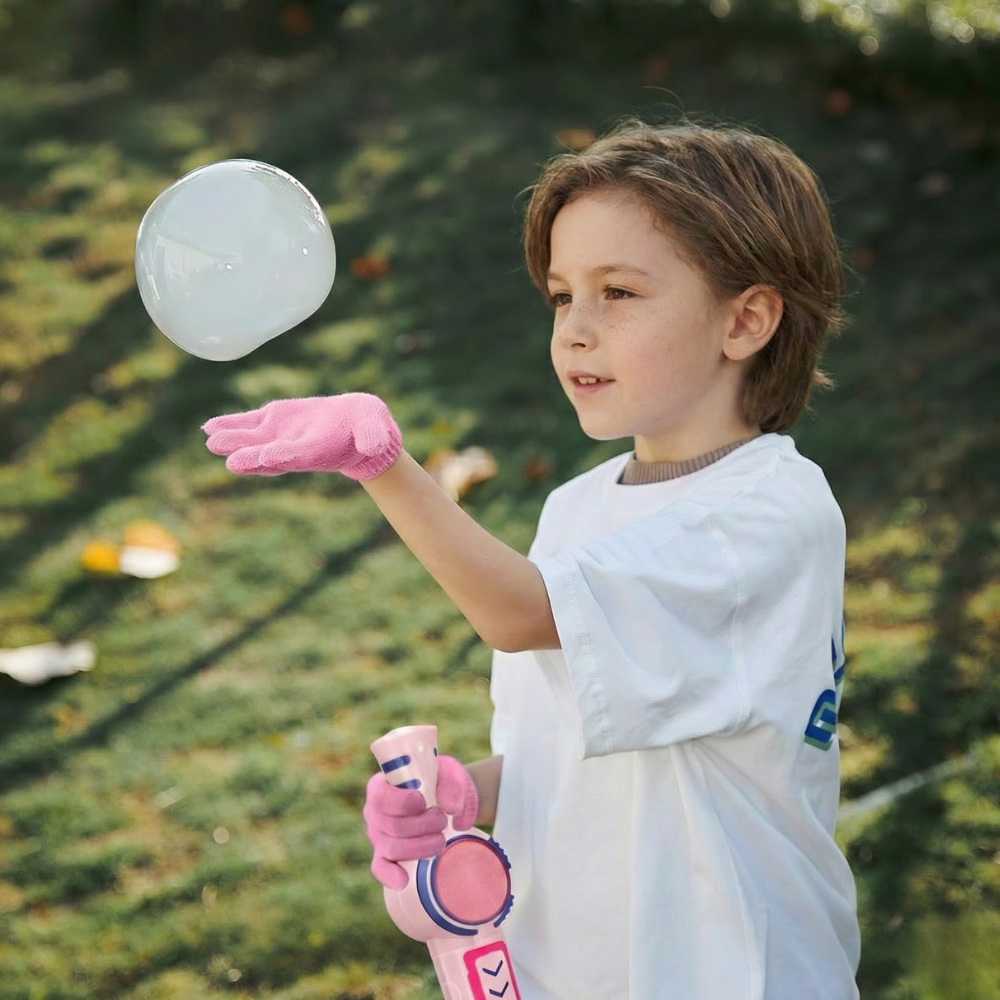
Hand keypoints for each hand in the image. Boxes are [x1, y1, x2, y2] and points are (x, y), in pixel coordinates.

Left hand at [202, 393, 400, 479]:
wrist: (355, 426)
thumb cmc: (369, 426)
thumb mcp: (377, 428)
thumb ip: (375, 436)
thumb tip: (374, 446)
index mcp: (320, 451)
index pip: (300, 456)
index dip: (284, 456)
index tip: (266, 457)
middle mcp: (296, 450)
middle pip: (270, 456)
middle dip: (251, 458)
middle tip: (231, 461)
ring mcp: (281, 437)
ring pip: (254, 442)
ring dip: (234, 442)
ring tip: (212, 440)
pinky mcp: (273, 423)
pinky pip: (248, 425)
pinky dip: (230, 424)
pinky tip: (209, 427)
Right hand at [363, 754, 478, 889]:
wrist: (444, 797)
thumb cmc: (440, 781)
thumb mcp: (448, 772)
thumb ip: (451, 784)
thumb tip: (452, 808)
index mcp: (381, 786)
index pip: (381, 797)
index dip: (403, 803)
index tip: (423, 802)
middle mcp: (374, 812)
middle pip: (393, 826)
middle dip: (424, 825)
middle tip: (442, 820)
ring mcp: (378, 836)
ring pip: (393, 848)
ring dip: (422, 847)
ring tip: (440, 839)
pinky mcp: (384, 855)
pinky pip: (381, 868)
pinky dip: (391, 875)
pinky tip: (404, 880)